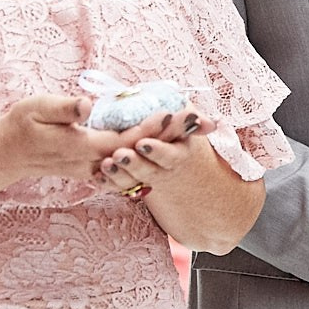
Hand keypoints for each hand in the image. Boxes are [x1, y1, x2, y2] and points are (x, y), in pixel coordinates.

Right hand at [0, 94, 191, 181]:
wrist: (9, 153)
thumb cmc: (22, 125)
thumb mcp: (37, 108)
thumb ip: (63, 108)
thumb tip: (87, 105)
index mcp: (84, 146)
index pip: (127, 139)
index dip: (153, 128)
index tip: (177, 114)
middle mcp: (95, 163)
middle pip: (141, 152)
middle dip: (172, 138)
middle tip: (203, 123)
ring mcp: (96, 169)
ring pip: (140, 160)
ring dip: (168, 146)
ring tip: (196, 131)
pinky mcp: (95, 169)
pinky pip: (130, 164)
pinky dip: (152, 153)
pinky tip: (170, 143)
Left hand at [99, 113, 218, 198]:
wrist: (180, 169)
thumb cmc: (181, 136)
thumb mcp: (190, 125)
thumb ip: (194, 120)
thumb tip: (210, 124)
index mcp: (179, 155)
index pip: (170, 155)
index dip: (157, 151)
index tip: (142, 144)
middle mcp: (163, 170)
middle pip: (149, 171)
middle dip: (134, 164)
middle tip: (118, 155)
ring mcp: (146, 178)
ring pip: (132, 182)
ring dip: (118, 175)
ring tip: (105, 164)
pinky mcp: (132, 182)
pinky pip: (120, 187)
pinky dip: (109, 183)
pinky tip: (98, 177)